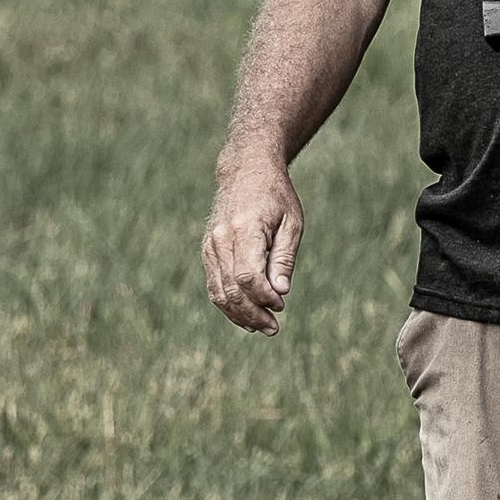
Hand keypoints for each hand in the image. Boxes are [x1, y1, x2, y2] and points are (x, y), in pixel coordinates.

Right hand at [203, 156, 302, 334]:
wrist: (245, 171)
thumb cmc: (276, 197)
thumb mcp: (292, 223)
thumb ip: (284, 258)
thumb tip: (281, 292)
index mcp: (244, 230)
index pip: (247, 276)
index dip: (263, 297)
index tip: (281, 305)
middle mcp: (220, 239)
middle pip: (230, 289)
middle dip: (252, 314)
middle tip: (274, 328)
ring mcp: (210, 246)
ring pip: (218, 291)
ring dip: (239, 314)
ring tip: (262, 327)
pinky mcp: (208, 250)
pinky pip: (214, 284)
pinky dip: (228, 303)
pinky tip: (246, 316)